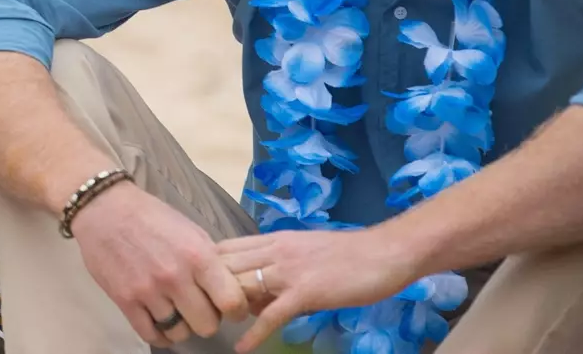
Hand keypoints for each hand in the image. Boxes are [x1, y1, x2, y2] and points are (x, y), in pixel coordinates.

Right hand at [70, 181, 249, 346]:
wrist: (105, 209)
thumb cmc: (152, 216)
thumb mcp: (190, 230)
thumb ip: (210, 261)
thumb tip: (228, 288)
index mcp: (198, 255)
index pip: (231, 301)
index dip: (236, 309)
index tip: (231, 309)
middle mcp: (175, 277)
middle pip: (207, 325)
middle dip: (207, 319)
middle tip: (199, 307)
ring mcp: (148, 291)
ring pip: (179, 333)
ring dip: (182, 326)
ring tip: (177, 311)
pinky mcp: (125, 301)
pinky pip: (151, 335)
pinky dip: (160, 334)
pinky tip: (161, 322)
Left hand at [217, 227, 417, 352]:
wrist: (384, 252)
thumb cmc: (348, 255)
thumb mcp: (303, 253)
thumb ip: (276, 268)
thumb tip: (253, 294)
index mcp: (274, 240)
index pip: (226, 247)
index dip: (207, 266)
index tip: (198, 286)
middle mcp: (275, 251)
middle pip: (225, 265)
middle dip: (208, 287)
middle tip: (201, 310)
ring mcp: (289, 271)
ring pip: (242, 286)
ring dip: (225, 308)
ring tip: (214, 326)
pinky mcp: (305, 292)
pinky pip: (271, 315)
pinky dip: (254, 334)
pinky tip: (242, 349)